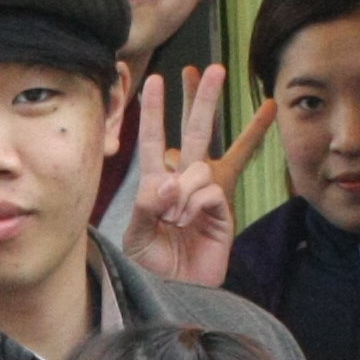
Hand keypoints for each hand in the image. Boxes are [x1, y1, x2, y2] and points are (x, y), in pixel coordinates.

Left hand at [115, 66, 271, 291]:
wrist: (175, 291)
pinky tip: (189, 220)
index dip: (153, 109)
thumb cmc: (151, 264)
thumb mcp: (135, 234)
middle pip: (196, 130)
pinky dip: (194, 202)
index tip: (155, 79)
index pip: (153, 138)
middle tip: (212, 68)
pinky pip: (209, 188)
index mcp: (156, 182)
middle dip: (203, 98)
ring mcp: (207, 193)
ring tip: (175, 216)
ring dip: (183, 186)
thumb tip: (168, 181)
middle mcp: (184, 181)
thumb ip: (145, 206)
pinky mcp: (223, 208)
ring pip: (203, 160)